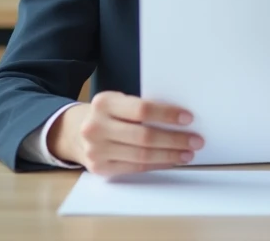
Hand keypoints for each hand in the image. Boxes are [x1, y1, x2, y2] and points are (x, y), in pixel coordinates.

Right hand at [48, 91, 203, 177]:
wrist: (74, 132)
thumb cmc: (107, 114)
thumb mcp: (117, 102)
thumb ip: (140, 107)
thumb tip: (179, 118)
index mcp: (104, 103)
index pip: (142, 109)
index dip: (167, 115)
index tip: (188, 118)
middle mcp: (97, 126)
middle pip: (144, 136)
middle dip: (174, 139)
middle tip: (196, 140)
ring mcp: (96, 150)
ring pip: (142, 155)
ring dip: (170, 155)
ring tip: (188, 153)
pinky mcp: (100, 168)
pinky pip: (136, 167)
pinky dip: (157, 164)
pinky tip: (171, 160)